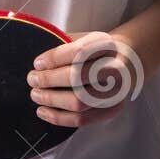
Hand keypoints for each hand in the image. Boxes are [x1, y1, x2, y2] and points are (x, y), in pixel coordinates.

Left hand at [26, 31, 147, 128]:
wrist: (127, 62)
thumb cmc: (95, 50)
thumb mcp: (83, 39)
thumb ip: (62, 46)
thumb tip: (38, 64)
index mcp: (107, 46)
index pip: (79, 53)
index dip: (54, 59)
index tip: (37, 63)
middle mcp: (116, 69)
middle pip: (77, 77)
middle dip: (49, 80)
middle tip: (32, 79)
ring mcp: (116, 92)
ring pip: (79, 101)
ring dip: (51, 99)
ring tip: (35, 94)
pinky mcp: (112, 110)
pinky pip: (82, 120)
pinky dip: (58, 117)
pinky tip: (42, 111)